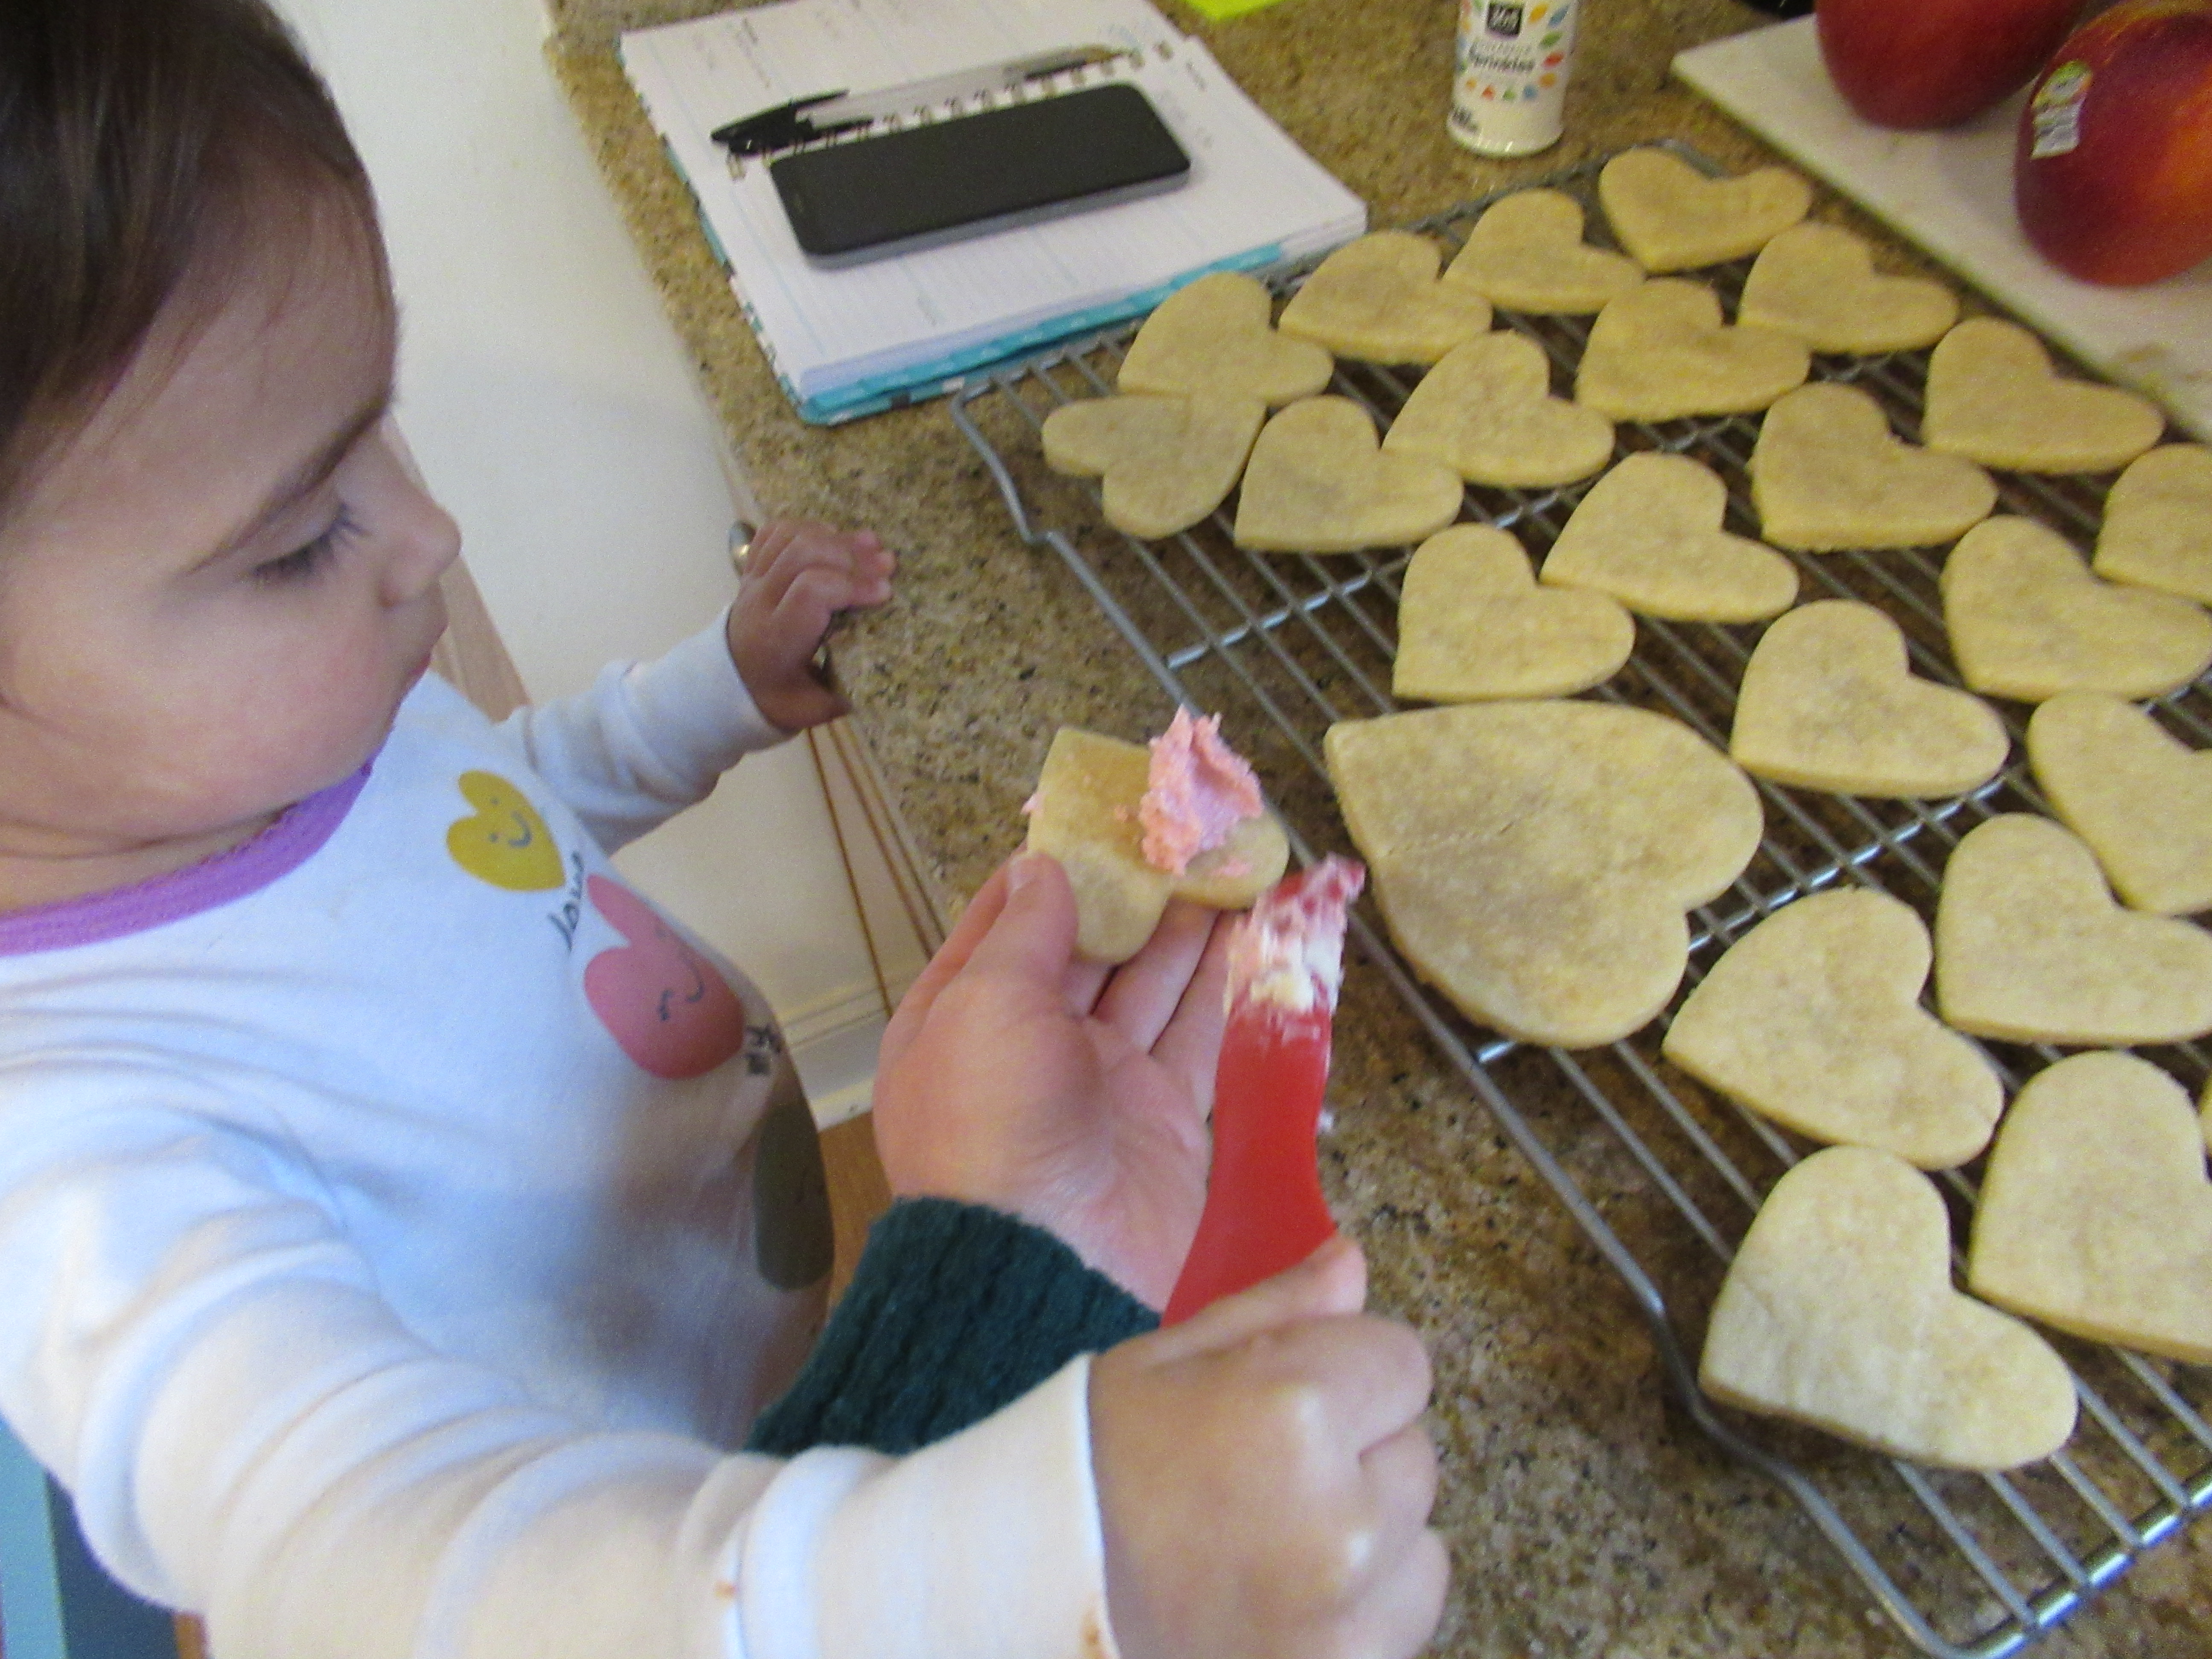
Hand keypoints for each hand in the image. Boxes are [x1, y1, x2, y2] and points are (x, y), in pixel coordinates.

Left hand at [725, 518, 895, 731]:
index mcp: (777, 639)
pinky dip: (809, 527)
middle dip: (851, 555)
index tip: (885, 593)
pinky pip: (777, 531)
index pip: (811, 591)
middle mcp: (761, 601)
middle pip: (803, 553)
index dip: (852, 585)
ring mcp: (753, 579)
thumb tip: (893, 669)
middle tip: (888, 565)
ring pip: (791, 536)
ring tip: (869, 545)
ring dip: (835, 536)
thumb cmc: (777, 697)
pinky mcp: (752, 567)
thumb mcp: (814, 709)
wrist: (728, 683)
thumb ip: (850, 693)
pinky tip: (834, 538)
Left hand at [871, 852, 1232, 1306]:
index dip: (1047, 876)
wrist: (1045, 1260)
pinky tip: (1258, 938)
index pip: (1002, 929)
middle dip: (1135, 899)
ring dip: (1192, 933)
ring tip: (1233, 870)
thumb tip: (1041, 868)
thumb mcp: (983, 1002)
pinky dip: (1230, 990)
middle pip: (1088, 955)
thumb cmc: (991, 1120)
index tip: (1094, 824)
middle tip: (1185, 840)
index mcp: (959, 1021)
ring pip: (1154, 990)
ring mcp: (1101, 1085)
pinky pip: (1201, 1039)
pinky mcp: (1166, 1119)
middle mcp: (1029, 1049)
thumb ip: (1022, 932)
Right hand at [1091, 1237, 1448, 1658]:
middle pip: (1413, 1453)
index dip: (1346, 1371)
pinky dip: (1362, 1608)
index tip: (1288, 1398)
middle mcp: (1344, 1521)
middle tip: (1260, 1477)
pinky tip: (1282, 1598)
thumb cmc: (1086, 1475)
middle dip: (1355, 1453)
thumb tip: (1351, 1261)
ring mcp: (1355, 1617)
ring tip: (1270, 1543)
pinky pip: (1405, 1617)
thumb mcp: (1163, 1363)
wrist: (1027, 1599)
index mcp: (1295, 1414)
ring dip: (1368, 1536)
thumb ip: (1275, 1311)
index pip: (1403, 1361)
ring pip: (1420, 1542)